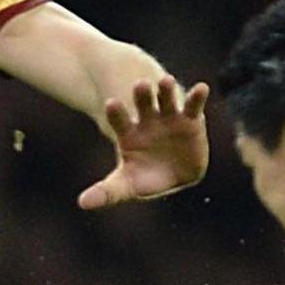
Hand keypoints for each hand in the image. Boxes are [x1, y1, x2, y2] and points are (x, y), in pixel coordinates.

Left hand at [78, 77, 208, 209]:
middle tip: (139, 85)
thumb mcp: (126, 184)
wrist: (173, 171)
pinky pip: (193, 106)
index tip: (111, 103)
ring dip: (166, 90)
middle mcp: (147, 121)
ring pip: (166, 99)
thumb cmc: (144, 176)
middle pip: (143, 104)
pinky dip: (197, 97)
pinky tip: (202, 88)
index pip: (120, 121)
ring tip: (165, 80)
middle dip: (141, 95)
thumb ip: (108, 191)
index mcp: (129, 134)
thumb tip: (82, 204)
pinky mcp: (190, 119)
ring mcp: (169, 117)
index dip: (117, 114)